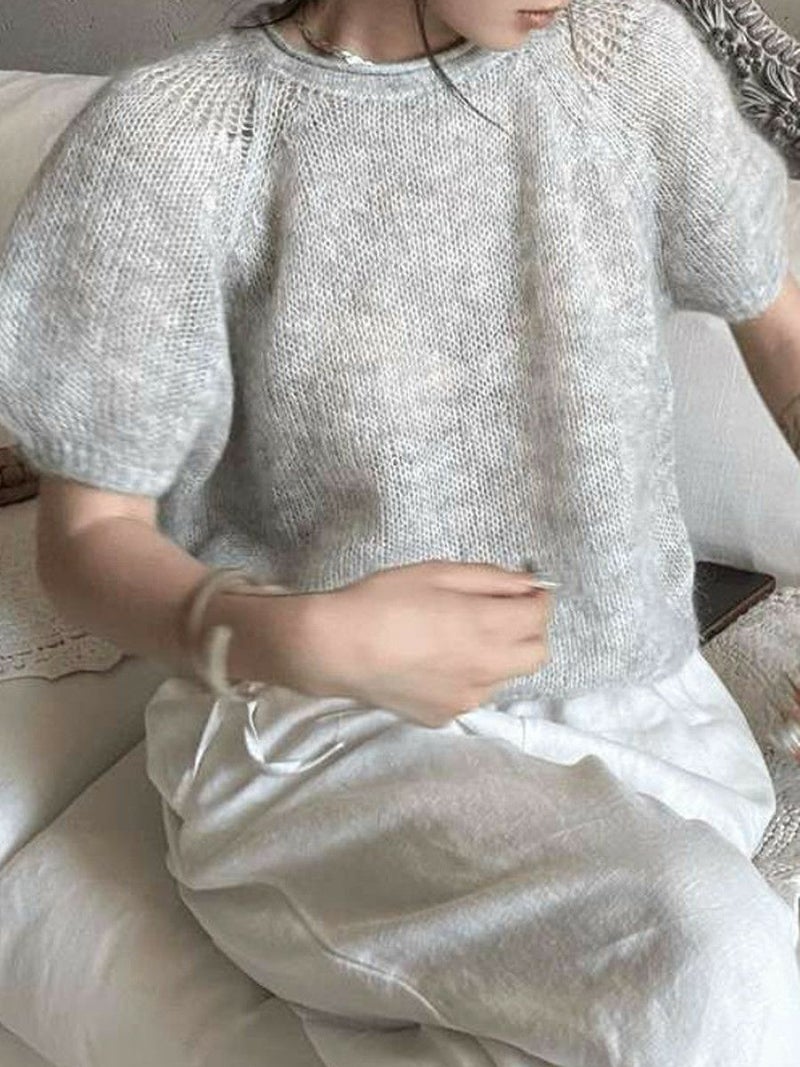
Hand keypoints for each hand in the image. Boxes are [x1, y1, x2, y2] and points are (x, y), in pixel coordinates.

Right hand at [303, 560, 553, 725]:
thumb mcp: (437, 573)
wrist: (335, 648)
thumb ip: (491, 578)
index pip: (539, 615)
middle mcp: (486, 667)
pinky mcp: (446, 715)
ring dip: (500, 655)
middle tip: (500, 612)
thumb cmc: (382, 600)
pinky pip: (475, 694)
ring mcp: (467, 698)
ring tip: (460, 637)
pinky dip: (470, 676)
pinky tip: (436, 661)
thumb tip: (530, 584)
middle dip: (528, 630)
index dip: (537, 598)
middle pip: (537, 653)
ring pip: (507, 676)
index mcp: (486, 626)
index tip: (523, 591)